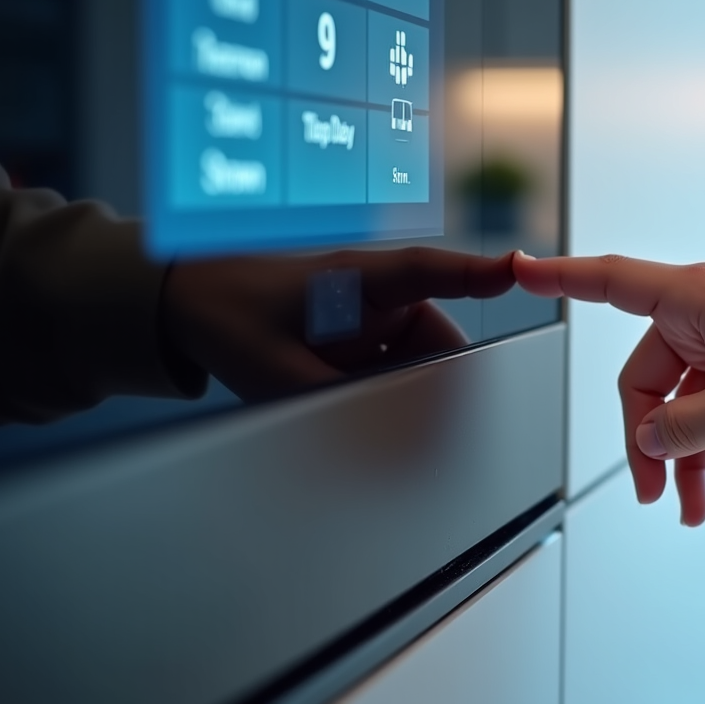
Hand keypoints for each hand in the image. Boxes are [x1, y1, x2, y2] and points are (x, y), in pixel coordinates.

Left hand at [164, 248, 516, 400]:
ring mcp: (367, 316)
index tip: (520, 270)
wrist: (184, 305)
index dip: (476, 273)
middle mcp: (372, 293)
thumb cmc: (226, 317)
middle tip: (423, 426)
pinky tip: (366, 416)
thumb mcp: (277, 371)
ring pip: (416, 362)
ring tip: (377, 423)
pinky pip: (391, 369)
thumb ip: (335, 400)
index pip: (428, 271)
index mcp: (355, 278)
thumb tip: (388, 433)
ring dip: (406, 394)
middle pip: (435, 339)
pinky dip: (387, 395)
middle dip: (436, 383)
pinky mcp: (358, 338)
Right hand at [513, 253, 704, 524]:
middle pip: (648, 382)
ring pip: (687, 402)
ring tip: (700, 506)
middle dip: (654, 444)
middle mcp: (700, 313)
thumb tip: (649, 442)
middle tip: (661, 495)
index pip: (605, 281)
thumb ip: (689, 427)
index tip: (517, 270)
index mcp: (688, 301)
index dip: (557, 278)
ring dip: (692, 455)